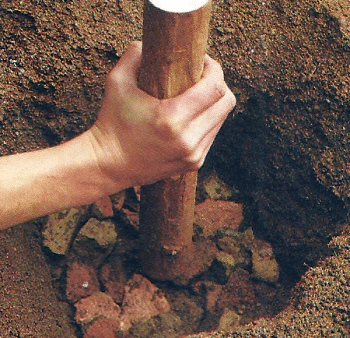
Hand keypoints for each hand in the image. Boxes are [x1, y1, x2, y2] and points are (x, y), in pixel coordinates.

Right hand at [88, 41, 235, 190]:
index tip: (202, 62)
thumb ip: (132, 56)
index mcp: (172, 118)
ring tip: (195, 96)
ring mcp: (193, 154)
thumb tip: (145, 44)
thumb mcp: (116, 84)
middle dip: (218, 84)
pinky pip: (212, 135)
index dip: (214, 69)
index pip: (214, 87)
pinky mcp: (194, 163)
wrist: (110, 165)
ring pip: (221, 119)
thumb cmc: (111, 124)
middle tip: (202, 77)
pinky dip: (207, 122)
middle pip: (226, 103)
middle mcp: (188, 139)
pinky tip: (192, 116)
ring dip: (213, 104)